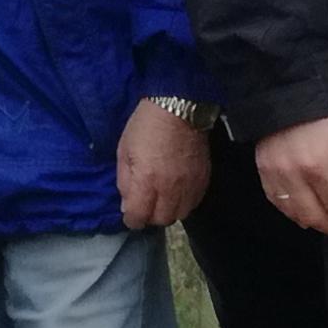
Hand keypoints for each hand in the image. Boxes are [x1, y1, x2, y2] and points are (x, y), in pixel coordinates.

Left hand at [118, 102, 213, 230]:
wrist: (179, 108)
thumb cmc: (145, 126)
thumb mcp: (123, 151)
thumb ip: (124, 181)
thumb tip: (127, 205)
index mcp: (146, 180)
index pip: (139, 216)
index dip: (131, 219)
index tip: (130, 215)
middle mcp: (170, 188)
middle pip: (161, 220)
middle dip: (150, 217)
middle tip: (145, 205)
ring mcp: (190, 184)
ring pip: (180, 214)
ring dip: (168, 211)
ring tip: (161, 199)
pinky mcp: (204, 178)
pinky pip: (195, 202)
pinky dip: (184, 203)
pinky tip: (177, 193)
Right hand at [254, 114, 327, 238]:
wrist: (290, 89)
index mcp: (320, 167)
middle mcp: (294, 176)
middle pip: (315, 215)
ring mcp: (274, 174)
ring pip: (294, 213)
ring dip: (313, 223)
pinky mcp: (262, 170)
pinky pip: (275, 201)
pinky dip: (291, 212)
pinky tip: (303, 214)